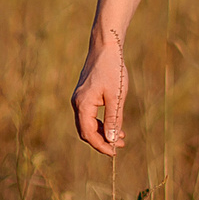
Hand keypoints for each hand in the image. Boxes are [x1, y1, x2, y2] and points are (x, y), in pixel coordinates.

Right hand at [72, 38, 128, 155]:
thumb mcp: (117, 96)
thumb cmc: (112, 70)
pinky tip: (114, 124)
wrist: (106, 47)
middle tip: (120, 146)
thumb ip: (114, 119)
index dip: (101, 145)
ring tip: (121, 137)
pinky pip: (89, 115)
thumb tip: (112, 140)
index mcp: (82, 104)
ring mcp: (79, 99)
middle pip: (85, 131)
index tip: (115, 152)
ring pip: (87, 124)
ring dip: (102, 132)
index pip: (88, 134)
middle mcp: (77, 103)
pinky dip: (100, 122)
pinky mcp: (84, 95)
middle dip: (102, 141)